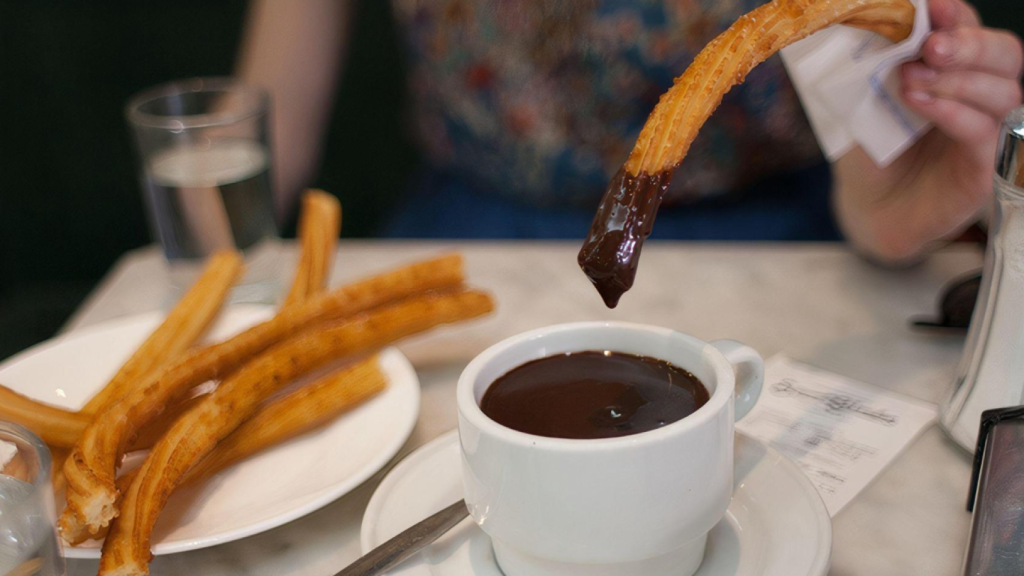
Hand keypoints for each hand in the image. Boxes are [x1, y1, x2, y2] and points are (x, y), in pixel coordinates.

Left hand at [834, 0, 1022, 263]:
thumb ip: (871, 66)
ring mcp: (988, 131)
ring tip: (911, 80)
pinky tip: (921, 104)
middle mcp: (980, 95)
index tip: (931, 6)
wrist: (867, 208)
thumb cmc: (869, 151)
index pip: (969, 29)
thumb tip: (864, 25)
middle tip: (930, 45)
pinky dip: (953, 113)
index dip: (955, 14)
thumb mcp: (861, 100)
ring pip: (1002, 91)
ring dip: (956, 79)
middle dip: (968, 43)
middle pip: (1004, 53)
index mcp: (954, 68)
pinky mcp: (983, 167)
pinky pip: (983, 132)